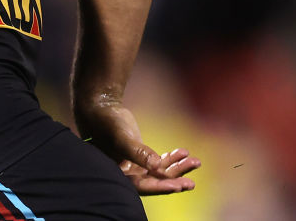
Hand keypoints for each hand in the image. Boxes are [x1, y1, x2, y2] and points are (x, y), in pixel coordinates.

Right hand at [75, 100, 199, 194]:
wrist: (100, 108)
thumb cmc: (106, 123)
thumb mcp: (122, 138)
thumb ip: (138, 153)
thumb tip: (158, 166)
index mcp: (119, 174)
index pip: (142, 186)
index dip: (160, 187)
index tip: (178, 186)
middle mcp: (128, 173)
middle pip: (154, 181)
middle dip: (173, 180)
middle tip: (190, 183)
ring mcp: (136, 165)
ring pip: (160, 170)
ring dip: (177, 167)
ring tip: (195, 162)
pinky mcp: (142, 156)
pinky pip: (160, 160)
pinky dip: (172, 157)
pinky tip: (184, 152)